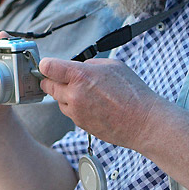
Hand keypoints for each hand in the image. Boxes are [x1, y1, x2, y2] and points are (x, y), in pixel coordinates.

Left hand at [38, 57, 158, 149]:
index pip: (48, 68)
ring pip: (58, 100)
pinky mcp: (80, 124)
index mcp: (80, 76)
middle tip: (62, 77)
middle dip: (53, 80)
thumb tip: (78, 67)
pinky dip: (75, 107)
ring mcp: (76, 112)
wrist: (143, 122)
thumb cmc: (132, 92)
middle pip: (48, 85)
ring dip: (65, 95)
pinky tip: (93, 105)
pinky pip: (70, 112)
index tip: (47, 65)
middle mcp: (73, 95)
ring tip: (87, 93)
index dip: (45, 65)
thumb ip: (89, 64)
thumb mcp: (112, 66)